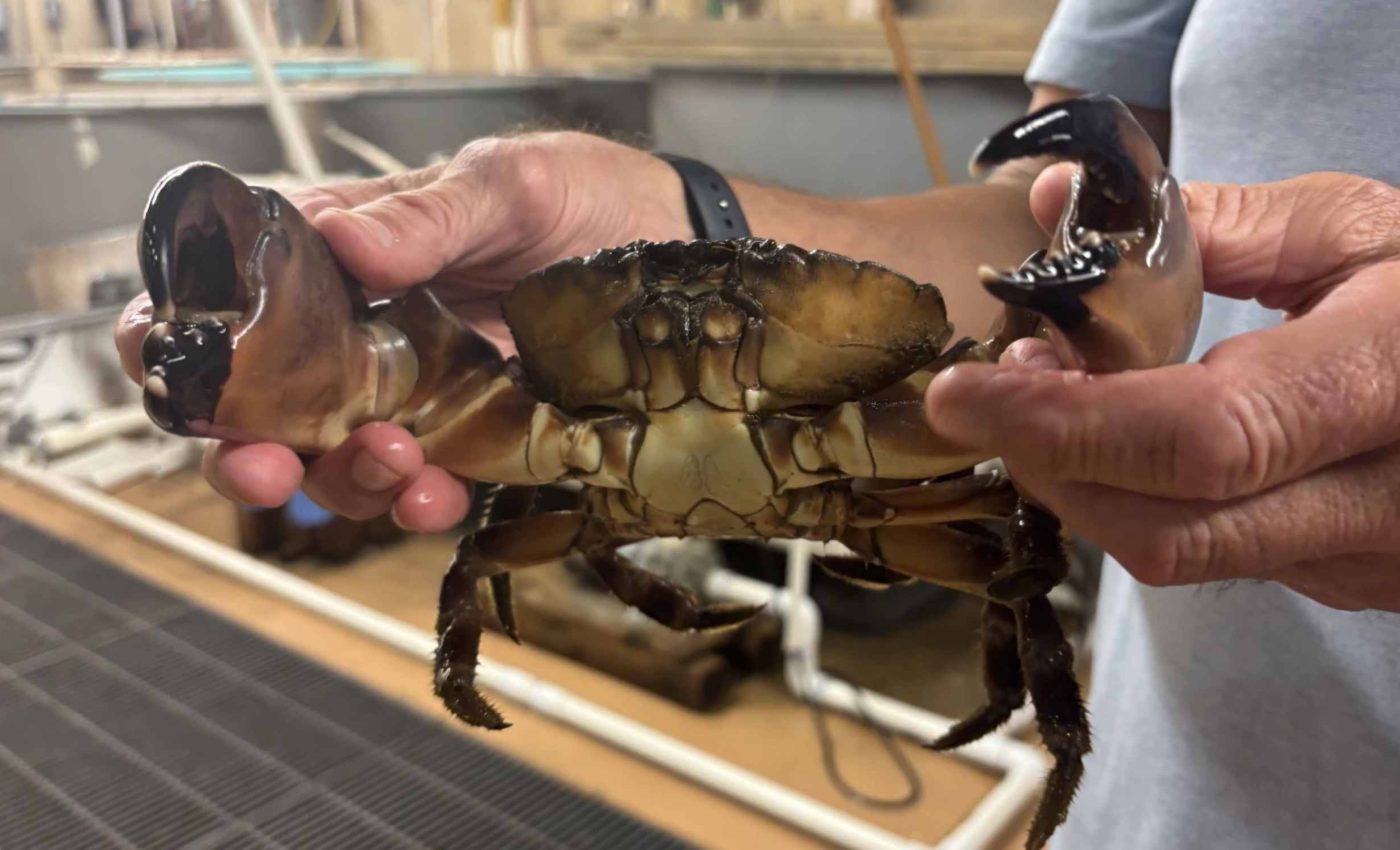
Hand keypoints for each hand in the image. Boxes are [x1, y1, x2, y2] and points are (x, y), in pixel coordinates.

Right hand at [115, 132, 690, 530]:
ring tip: (396, 458)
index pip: (234, 303)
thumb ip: (426, 217)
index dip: (184, 341)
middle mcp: (364, 336)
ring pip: (338, 461)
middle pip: (267, 407)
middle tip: (261, 460)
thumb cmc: (582, 196)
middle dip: (247, 447)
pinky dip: (421, 503)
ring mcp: (415, 394)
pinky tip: (438, 495)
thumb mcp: (505, 186)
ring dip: (346, 477)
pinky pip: (426, 488)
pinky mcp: (473, 438)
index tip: (173, 369)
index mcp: (343, 260)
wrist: (673, 247)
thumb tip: (342, 240)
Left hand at [925, 168, 1399, 611]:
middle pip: (1166, 528)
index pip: (1202, 438)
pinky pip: (1208, 555)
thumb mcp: (1354, 229)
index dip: (1067, 423)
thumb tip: (1059, 205)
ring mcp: (1368, 559)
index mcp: (1395, 380)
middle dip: (1051, 463)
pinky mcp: (1343, 581)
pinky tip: (1112, 440)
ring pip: (1177, 554)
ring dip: (1082, 482)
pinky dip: (1131, 501)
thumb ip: (1205, 224)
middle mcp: (1389, 500)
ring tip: (1046, 399)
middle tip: (989, 393)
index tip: (966, 393)